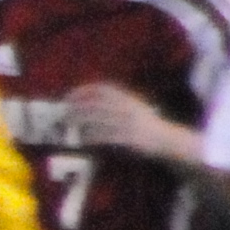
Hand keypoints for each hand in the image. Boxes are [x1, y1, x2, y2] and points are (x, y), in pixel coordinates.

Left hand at [62, 81, 198, 166]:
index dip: (83, 91)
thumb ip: (115, 103)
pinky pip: (106, 136)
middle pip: (96, 104)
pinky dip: (92, 137)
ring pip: (98, 120)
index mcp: (129, 99)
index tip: (68, 96)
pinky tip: (82, 139)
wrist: (167, 140)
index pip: (102, 89)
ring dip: (80, 122)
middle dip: (76, 108)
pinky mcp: (130, 138)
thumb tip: (86, 104)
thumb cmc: (145, 125)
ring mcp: (129, 123)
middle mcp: (128, 108)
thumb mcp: (133, 107)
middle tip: (62, 113)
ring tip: (67, 125)